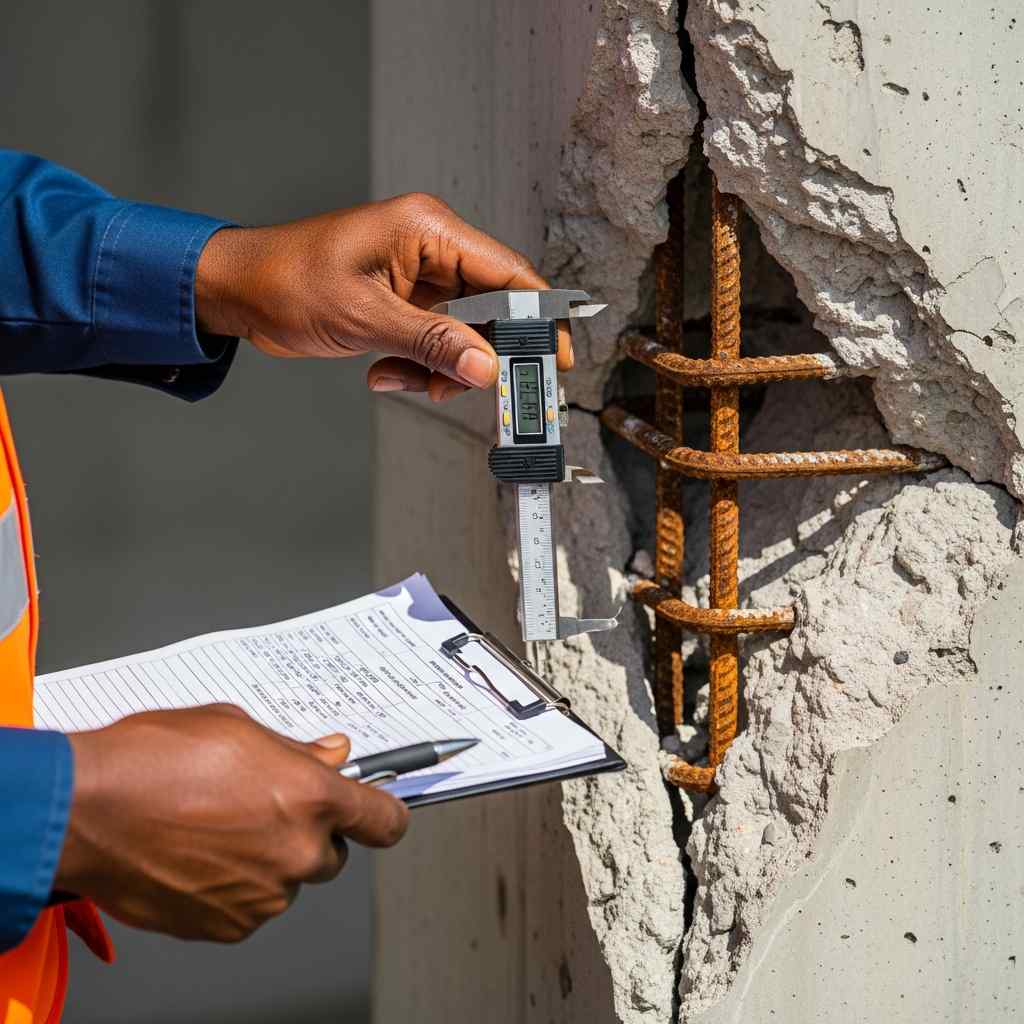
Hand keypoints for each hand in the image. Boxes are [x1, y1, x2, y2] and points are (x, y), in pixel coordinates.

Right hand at [55, 704, 407, 941]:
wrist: (86, 810)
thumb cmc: (155, 759)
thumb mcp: (237, 727)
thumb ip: (297, 749)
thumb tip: (332, 753)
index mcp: (311, 797)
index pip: (385, 821)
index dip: (383, 815)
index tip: (379, 814)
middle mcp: (297, 851)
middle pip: (330, 853)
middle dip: (307, 833)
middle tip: (260, 808)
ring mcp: (264, 895)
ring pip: (287, 880)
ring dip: (267, 861)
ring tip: (215, 828)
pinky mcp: (229, 925)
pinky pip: (251, 906)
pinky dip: (235, 889)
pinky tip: (199, 857)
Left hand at [194, 192, 571, 401]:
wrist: (238, 291)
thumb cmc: (285, 281)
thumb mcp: (364, 317)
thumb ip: (432, 341)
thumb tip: (485, 366)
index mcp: (428, 229)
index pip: (508, 272)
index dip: (540, 317)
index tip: (557, 359)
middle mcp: (432, 249)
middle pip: (493, 309)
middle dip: (480, 355)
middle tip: (469, 387)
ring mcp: (420, 278)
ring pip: (465, 335)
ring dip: (443, 368)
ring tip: (401, 377)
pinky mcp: (406, 303)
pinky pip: (436, 343)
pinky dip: (420, 367)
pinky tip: (384, 371)